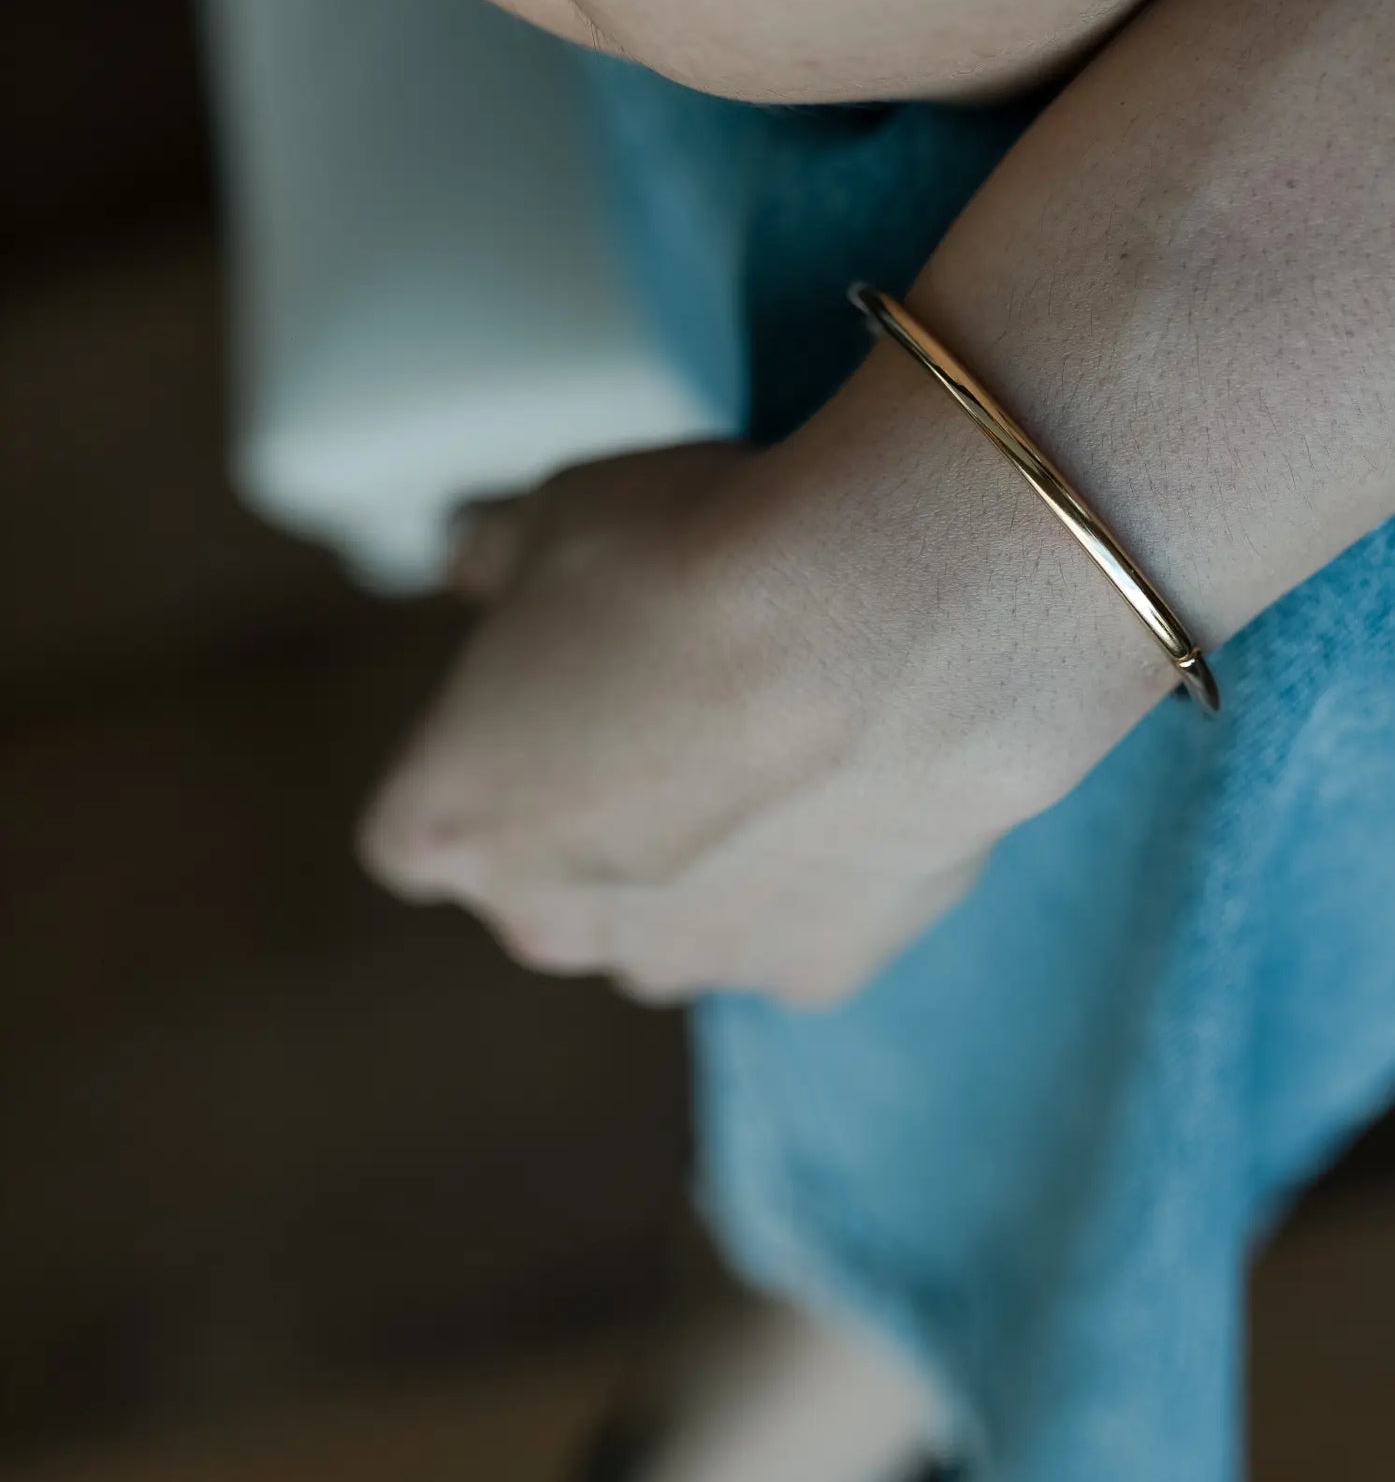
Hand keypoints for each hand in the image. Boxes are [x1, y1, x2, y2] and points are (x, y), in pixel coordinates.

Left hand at [360, 370, 1173, 1006]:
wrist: (882, 614)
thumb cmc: (692, 560)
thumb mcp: (555, 509)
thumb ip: (494, 552)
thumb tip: (470, 552)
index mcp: (448, 827)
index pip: (425, 821)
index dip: (488, 748)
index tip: (549, 682)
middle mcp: (550, 926)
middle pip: (547, 885)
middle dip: (592, 812)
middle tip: (669, 694)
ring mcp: (687, 962)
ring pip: (670, 921)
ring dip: (704, 853)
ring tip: (778, 727)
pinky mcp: (814, 971)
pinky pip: (797, 926)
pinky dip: (820, 868)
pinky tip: (856, 766)